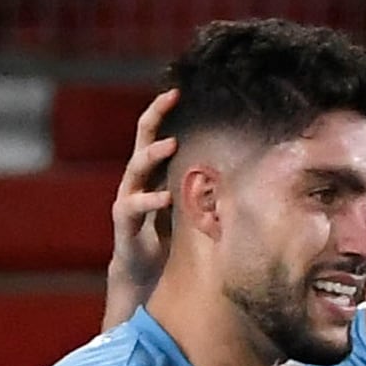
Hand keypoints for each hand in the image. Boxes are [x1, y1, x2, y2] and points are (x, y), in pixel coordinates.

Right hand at [107, 88, 178, 311]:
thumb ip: (200, 187)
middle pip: (141, 140)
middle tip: (169, 97)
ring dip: (152, 155)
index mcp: (150, 173)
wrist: (143, 274)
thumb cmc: (169, 237)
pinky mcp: (124, 223)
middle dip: (154, 117)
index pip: (153, 134)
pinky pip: (134, 207)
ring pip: (134, 168)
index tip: (178, 90)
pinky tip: (166, 197)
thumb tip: (241, 171)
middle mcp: (136, 181)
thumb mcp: (188, 207)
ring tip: (170, 144)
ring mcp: (127, 199)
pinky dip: (150, 200)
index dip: (162, 112)